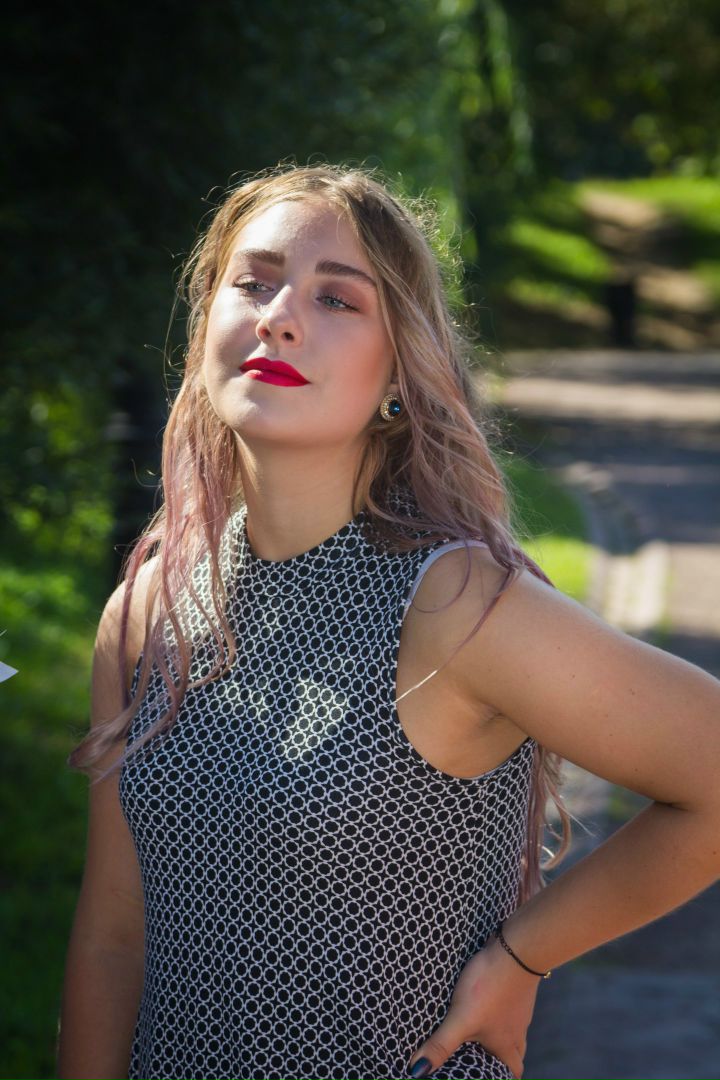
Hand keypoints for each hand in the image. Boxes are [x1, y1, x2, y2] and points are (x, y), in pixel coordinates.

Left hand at [407, 939, 541, 1078]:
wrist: (515, 949)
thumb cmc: (490, 987)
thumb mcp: (461, 1018)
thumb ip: (441, 1044)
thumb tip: (417, 1071)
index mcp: (506, 1044)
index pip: (513, 1071)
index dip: (505, 1077)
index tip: (495, 1077)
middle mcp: (516, 1029)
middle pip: (515, 1052)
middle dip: (502, 1058)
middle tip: (486, 1058)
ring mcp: (518, 1007)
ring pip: (513, 1028)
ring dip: (500, 1032)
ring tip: (481, 1030)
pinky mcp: (515, 986)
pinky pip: (508, 1005)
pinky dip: (498, 1008)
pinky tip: (484, 998)